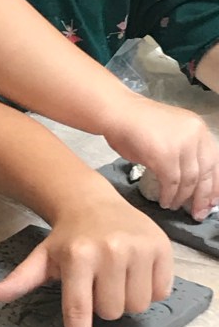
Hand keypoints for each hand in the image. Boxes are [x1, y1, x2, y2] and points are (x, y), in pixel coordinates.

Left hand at [0, 198, 172, 326]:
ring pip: (137, 306)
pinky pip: (160, 293)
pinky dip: (150, 290)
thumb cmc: (67, 238)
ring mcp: (138, 248)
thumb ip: (21, 279)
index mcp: (77, 256)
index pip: (78, 309)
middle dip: (102, 306)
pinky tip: (136, 271)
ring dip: (126, 300)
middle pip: (111, 312)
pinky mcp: (161, 247)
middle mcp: (110, 250)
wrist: (93, 203)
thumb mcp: (41, 257)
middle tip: (96, 284)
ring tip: (116, 277)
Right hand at [102, 93, 218, 219]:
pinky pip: (171, 182)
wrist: (117, 113)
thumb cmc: (137, 125)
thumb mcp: (171, 134)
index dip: (215, 185)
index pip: (215, 161)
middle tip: (198, 213)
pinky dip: (169, 195)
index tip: (212, 202)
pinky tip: (165, 201)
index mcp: (199, 129)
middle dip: (203, 197)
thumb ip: (185, 152)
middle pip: (206, 173)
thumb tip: (193, 182)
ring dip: (182, 197)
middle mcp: (195, 135)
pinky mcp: (164, 156)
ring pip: (189, 180)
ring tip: (175, 206)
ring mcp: (180, 145)